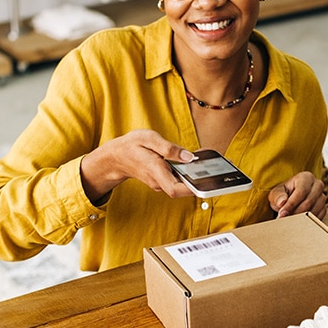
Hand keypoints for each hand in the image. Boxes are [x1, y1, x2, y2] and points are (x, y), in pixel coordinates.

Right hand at [80, 129, 195, 201]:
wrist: (116, 157)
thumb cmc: (131, 146)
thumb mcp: (148, 138)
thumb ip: (169, 148)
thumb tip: (189, 157)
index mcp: (155, 170)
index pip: (175, 189)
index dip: (192, 188)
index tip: (206, 183)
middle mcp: (158, 180)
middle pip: (182, 189)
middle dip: (198, 180)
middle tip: (211, 167)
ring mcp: (160, 182)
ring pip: (180, 184)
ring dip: (193, 176)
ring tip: (205, 161)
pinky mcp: (162, 180)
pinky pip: (177, 180)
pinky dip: (186, 173)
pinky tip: (192, 162)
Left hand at [268, 171, 327, 219]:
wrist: (290, 199)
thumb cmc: (283, 194)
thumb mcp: (276, 193)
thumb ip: (277, 196)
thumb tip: (282, 202)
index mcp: (306, 177)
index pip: (301, 191)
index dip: (291, 204)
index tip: (282, 214)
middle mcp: (317, 185)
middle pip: (308, 202)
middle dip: (295, 213)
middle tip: (284, 220)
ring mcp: (322, 197)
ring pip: (313, 211)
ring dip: (300, 219)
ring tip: (288, 221)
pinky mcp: (323, 208)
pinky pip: (317, 217)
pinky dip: (306, 222)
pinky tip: (297, 222)